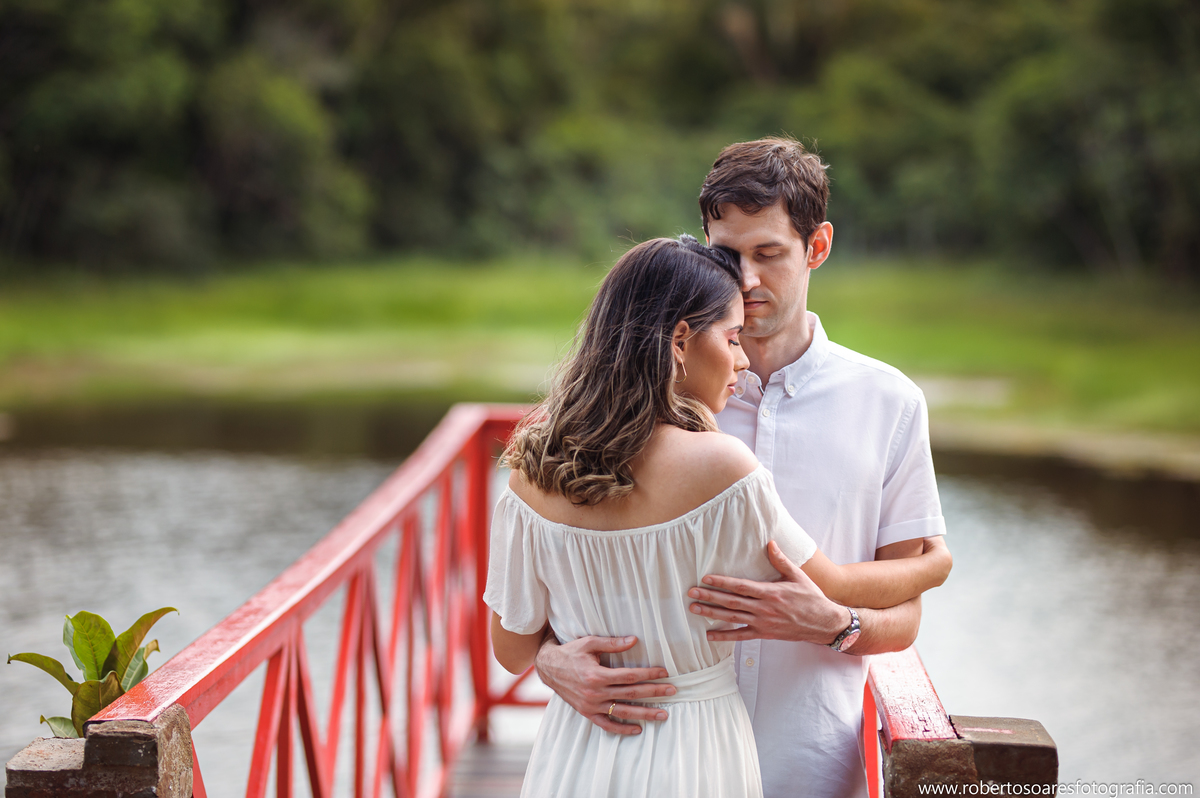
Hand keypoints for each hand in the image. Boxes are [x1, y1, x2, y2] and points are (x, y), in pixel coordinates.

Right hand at [534, 635, 676, 734]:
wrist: (548, 668)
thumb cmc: (570, 652)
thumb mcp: (589, 643)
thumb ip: (612, 643)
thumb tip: (634, 640)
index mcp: (596, 675)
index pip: (629, 676)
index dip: (649, 674)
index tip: (664, 672)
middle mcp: (594, 693)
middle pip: (631, 694)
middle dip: (654, 692)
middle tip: (673, 691)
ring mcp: (591, 706)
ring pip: (623, 712)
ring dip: (645, 714)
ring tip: (663, 715)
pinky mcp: (586, 713)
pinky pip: (606, 725)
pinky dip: (622, 728)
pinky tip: (637, 729)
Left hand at [689, 541, 848, 642]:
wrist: (824, 623)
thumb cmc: (811, 598)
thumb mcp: (798, 576)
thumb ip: (781, 560)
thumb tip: (770, 543)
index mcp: (770, 592)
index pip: (741, 586)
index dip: (722, 583)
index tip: (706, 579)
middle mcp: (764, 608)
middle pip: (732, 602)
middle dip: (710, 597)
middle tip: (691, 593)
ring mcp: (763, 623)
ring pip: (733, 618)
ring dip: (712, 614)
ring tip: (695, 609)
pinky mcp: (764, 634)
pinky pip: (741, 636)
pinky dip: (725, 636)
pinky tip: (710, 635)